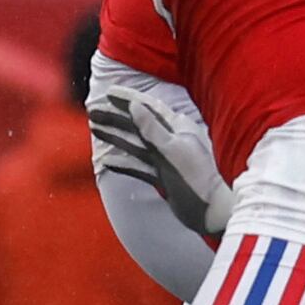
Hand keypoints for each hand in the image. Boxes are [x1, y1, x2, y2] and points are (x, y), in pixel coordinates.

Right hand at [88, 89, 234, 236]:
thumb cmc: (197, 179)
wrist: (212, 212)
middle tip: (92, 111)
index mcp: (178, 129)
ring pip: (135, 144)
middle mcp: (171, 142)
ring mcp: (166, 160)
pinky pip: (138, 167)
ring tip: (94, 128)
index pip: (149, 108)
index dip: (128, 99)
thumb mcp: (173, 150)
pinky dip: (123, 163)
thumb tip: (135, 106)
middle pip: (138, 125)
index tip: (108, 93)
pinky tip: (107, 161)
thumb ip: (152, 128)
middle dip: (115, 117)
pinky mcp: (162, 177)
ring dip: (115, 136)